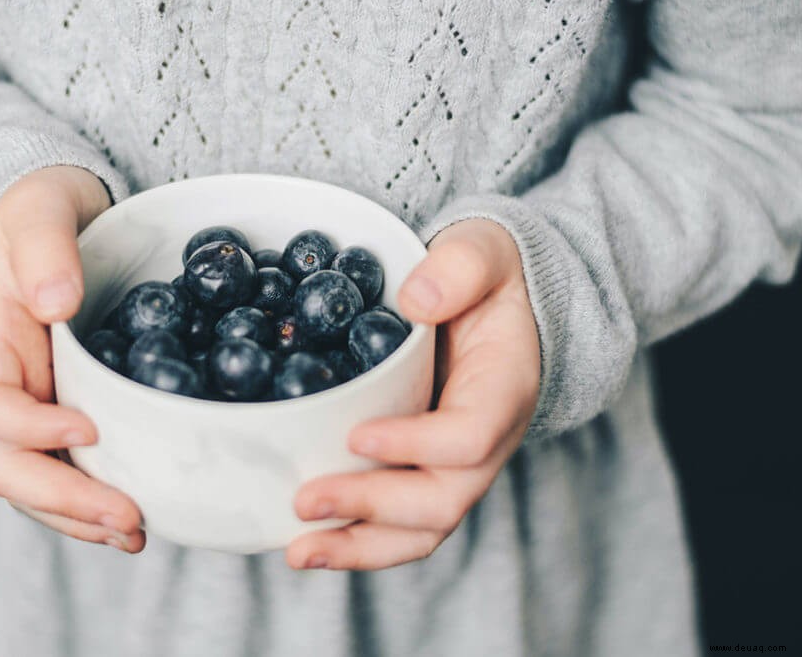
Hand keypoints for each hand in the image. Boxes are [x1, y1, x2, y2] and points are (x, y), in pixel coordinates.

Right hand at [0, 165, 144, 552]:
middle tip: (127, 518)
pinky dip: (99, 501)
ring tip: (138, 533)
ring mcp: (36, 408)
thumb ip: (44, 250)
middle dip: (64, 500)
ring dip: (82, 518)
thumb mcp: (39, 211)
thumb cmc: (41, 211)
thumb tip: (61, 304)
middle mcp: (6, 389)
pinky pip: (73, 470)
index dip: (28, 429)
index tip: (89, 427)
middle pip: (10, 467)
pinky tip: (142, 516)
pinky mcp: (70, 413)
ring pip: (39, 483)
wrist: (58, 219)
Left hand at [286, 219, 539, 569]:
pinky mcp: (424, 473)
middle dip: (373, 508)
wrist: (495, 302)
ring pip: (421, 529)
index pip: (470, 436)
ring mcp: (456, 466)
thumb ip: (460, 266)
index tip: (357, 435)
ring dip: (359, 547)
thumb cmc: (486, 276)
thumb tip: (415, 299)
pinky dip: (355, 540)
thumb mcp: (483, 250)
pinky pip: (398, 523)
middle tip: (305, 500)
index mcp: (503, 388)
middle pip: (443, 500)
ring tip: (298, 550)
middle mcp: (486, 441)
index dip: (417, 445)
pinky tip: (305, 542)